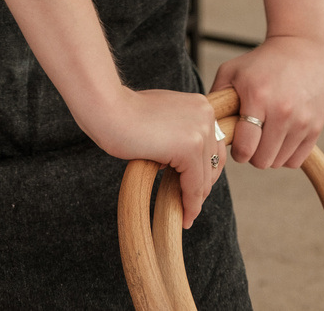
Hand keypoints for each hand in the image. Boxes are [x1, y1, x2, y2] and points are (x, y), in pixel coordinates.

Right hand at [84, 87, 226, 228]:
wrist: (109, 110)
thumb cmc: (126, 113)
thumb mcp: (164, 117)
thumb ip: (179, 131)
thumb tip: (187, 157)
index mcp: (201, 105)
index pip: (214, 146)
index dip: (206, 171)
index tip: (195, 188)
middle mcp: (206, 115)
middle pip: (214, 163)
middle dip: (202, 186)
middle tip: (189, 205)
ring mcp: (200, 131)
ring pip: (205, 178)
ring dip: (196, 200)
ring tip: (186, 215)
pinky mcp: (189, 148)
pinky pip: (194, 187)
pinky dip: (190, 205)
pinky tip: (184, 217)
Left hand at [212, 34, 323, 169]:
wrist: (302, 47)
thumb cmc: (262, 60)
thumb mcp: (232, 70)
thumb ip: (216, 98)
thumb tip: (208, 128)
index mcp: (257, 97)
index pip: (245, 148)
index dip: (237, 151)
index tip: (238, 142)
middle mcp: (282, 111)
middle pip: (262, 161)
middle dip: (253, 154)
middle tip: (251, 139)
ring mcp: (301, 120)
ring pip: (279, 162)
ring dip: (269, 154)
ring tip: (266, 135)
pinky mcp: (316, 126)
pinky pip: (296, 160)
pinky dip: (286, 155)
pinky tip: (281, 137)